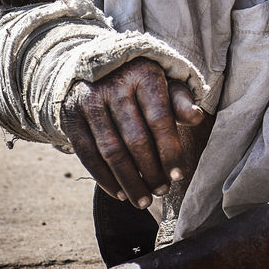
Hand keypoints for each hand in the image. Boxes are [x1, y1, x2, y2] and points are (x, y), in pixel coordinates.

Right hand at [61, 57, 204, 208]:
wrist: (98, 68)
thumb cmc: (142, 83)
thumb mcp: (165, 84)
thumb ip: (181, 102)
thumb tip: (197, 117)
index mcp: (143, 76)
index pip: (159, 118)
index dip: (169, 150)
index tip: (178, 174)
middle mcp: (114, 86)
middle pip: (135, 138)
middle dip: (151, 171)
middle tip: (162, 191)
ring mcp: (90, 102)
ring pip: (111, 151)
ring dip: (129, 181)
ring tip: (143, 200)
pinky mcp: (72, 117)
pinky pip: (87, 154)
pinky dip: (104, 178)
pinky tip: (120, 193)